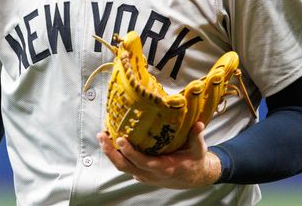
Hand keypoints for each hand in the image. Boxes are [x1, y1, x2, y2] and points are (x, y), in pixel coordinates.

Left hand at [97, 122, 221, 188]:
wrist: (194, 178)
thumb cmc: (194, 161)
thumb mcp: (198, 150)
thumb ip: (197, 136)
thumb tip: (199, 124)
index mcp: (164, 168)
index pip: (143, 162)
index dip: (130, 152)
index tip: (120, 139)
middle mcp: (151, 174)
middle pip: (125, 166)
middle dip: (111, 152)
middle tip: (102, 136)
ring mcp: (144, 175)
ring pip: (122, 167)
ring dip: (110, 153)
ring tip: (102, 136)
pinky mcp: (141, 173)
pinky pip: (125, 165)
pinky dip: (116, 155)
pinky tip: (110, 141)